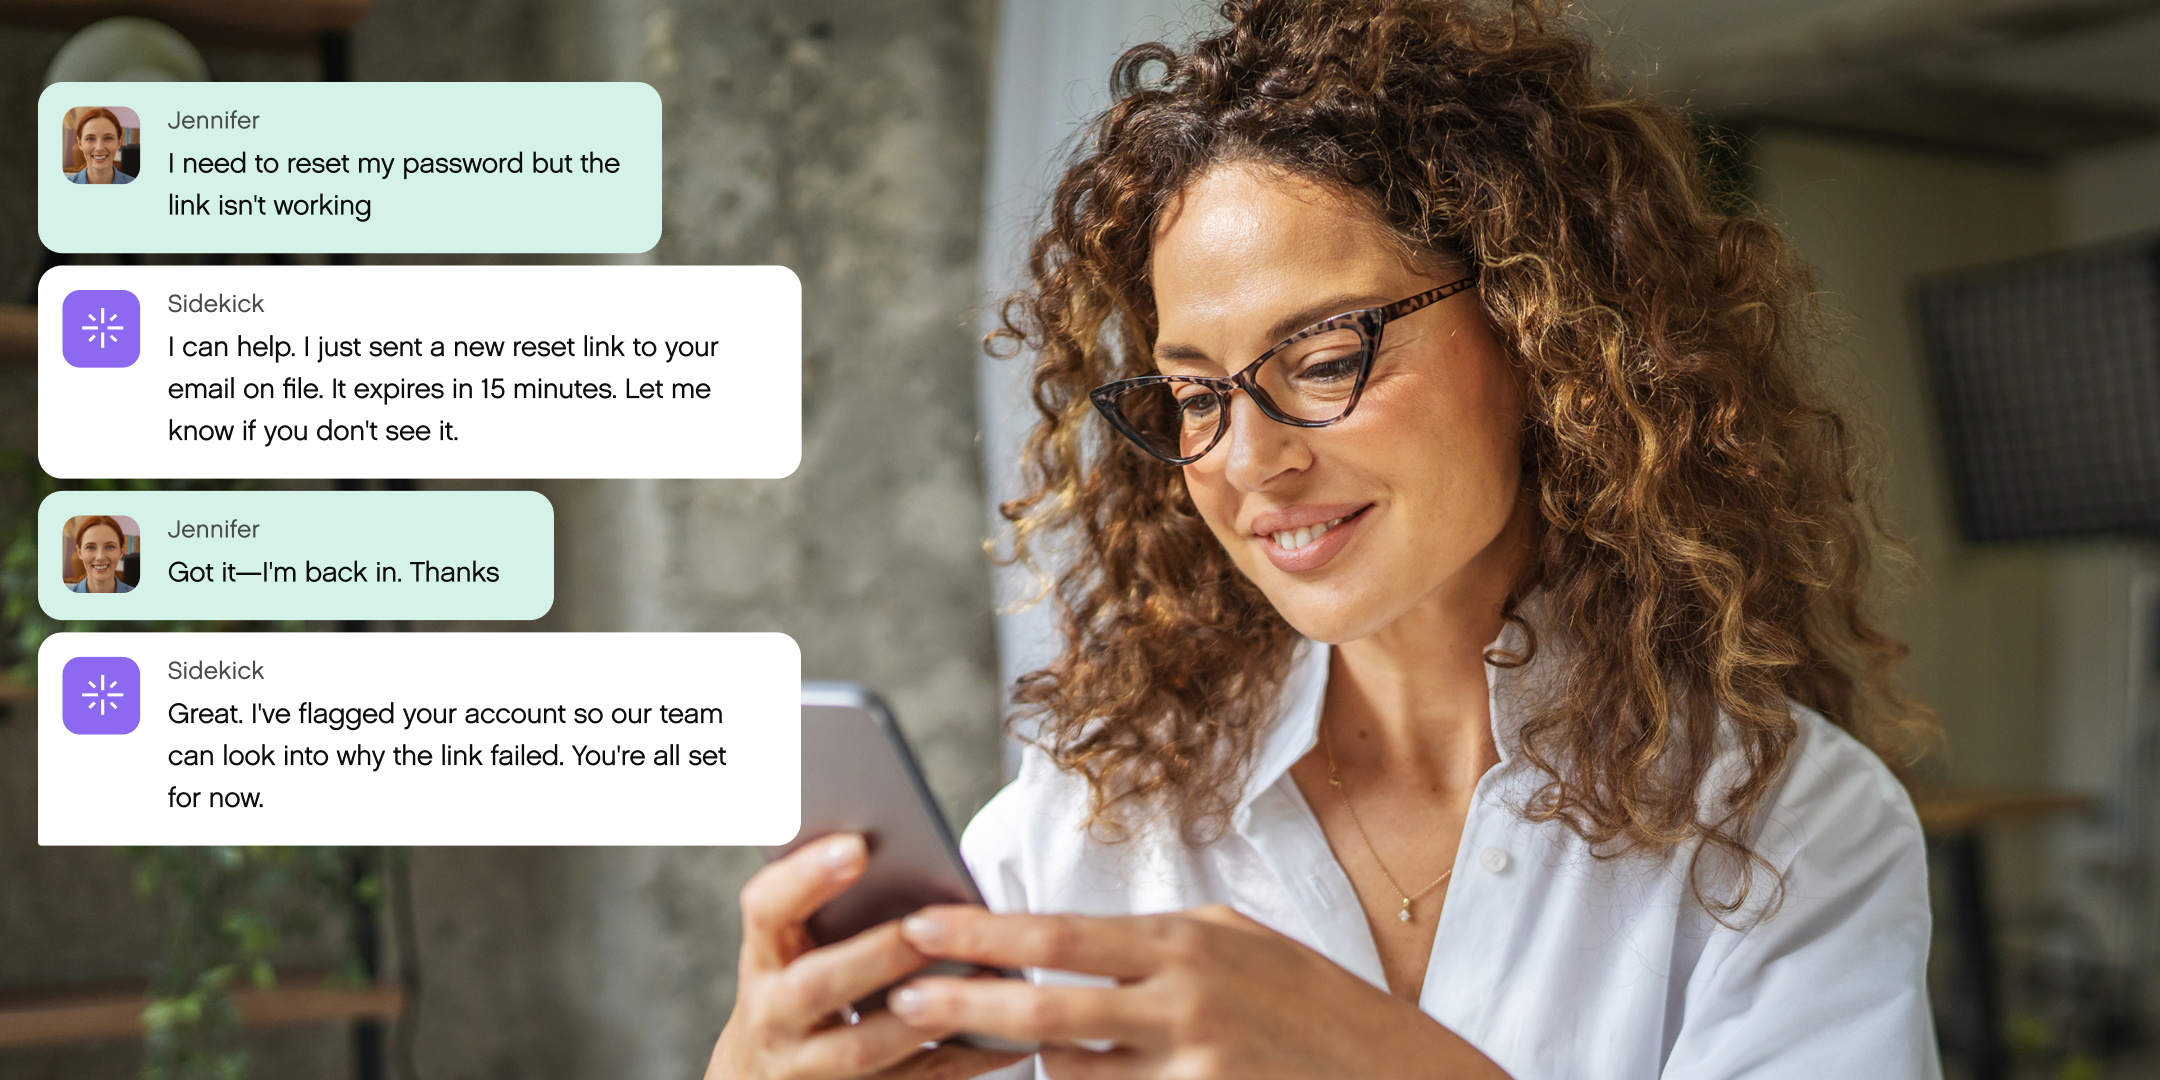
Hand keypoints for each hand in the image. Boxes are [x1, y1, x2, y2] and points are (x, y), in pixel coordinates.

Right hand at [704, 834, 1028, 1079]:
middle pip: (816, 985)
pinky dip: (962, 1059)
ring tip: (985, 978)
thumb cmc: (799, 993)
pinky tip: (1005, 1037)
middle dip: (878, 953)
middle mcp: (772, 1016)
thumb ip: (831, 910)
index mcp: (764, 959)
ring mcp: (805, 1069)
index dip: (806, 876)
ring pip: (865, 1046)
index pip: (765, 909)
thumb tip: (901, 855)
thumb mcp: (795, 952)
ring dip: (930, 1011)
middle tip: (927, 926)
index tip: (858, 845)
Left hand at [890, 905, 1509, 1079]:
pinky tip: (1060, 1079)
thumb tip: (1090, 942)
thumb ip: (1170, 942)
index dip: (985, 931)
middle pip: (1046, 1007)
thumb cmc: (1327, 1010)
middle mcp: (1185, 1004)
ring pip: (1069, 1073)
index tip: (924, 924)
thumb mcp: (1252, 947)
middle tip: (904, 996)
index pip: (1063, 935)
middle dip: (966, 1003)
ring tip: (981, 1046)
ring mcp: (1193, 1070)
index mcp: (1191, 945)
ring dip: (1028, 1064)